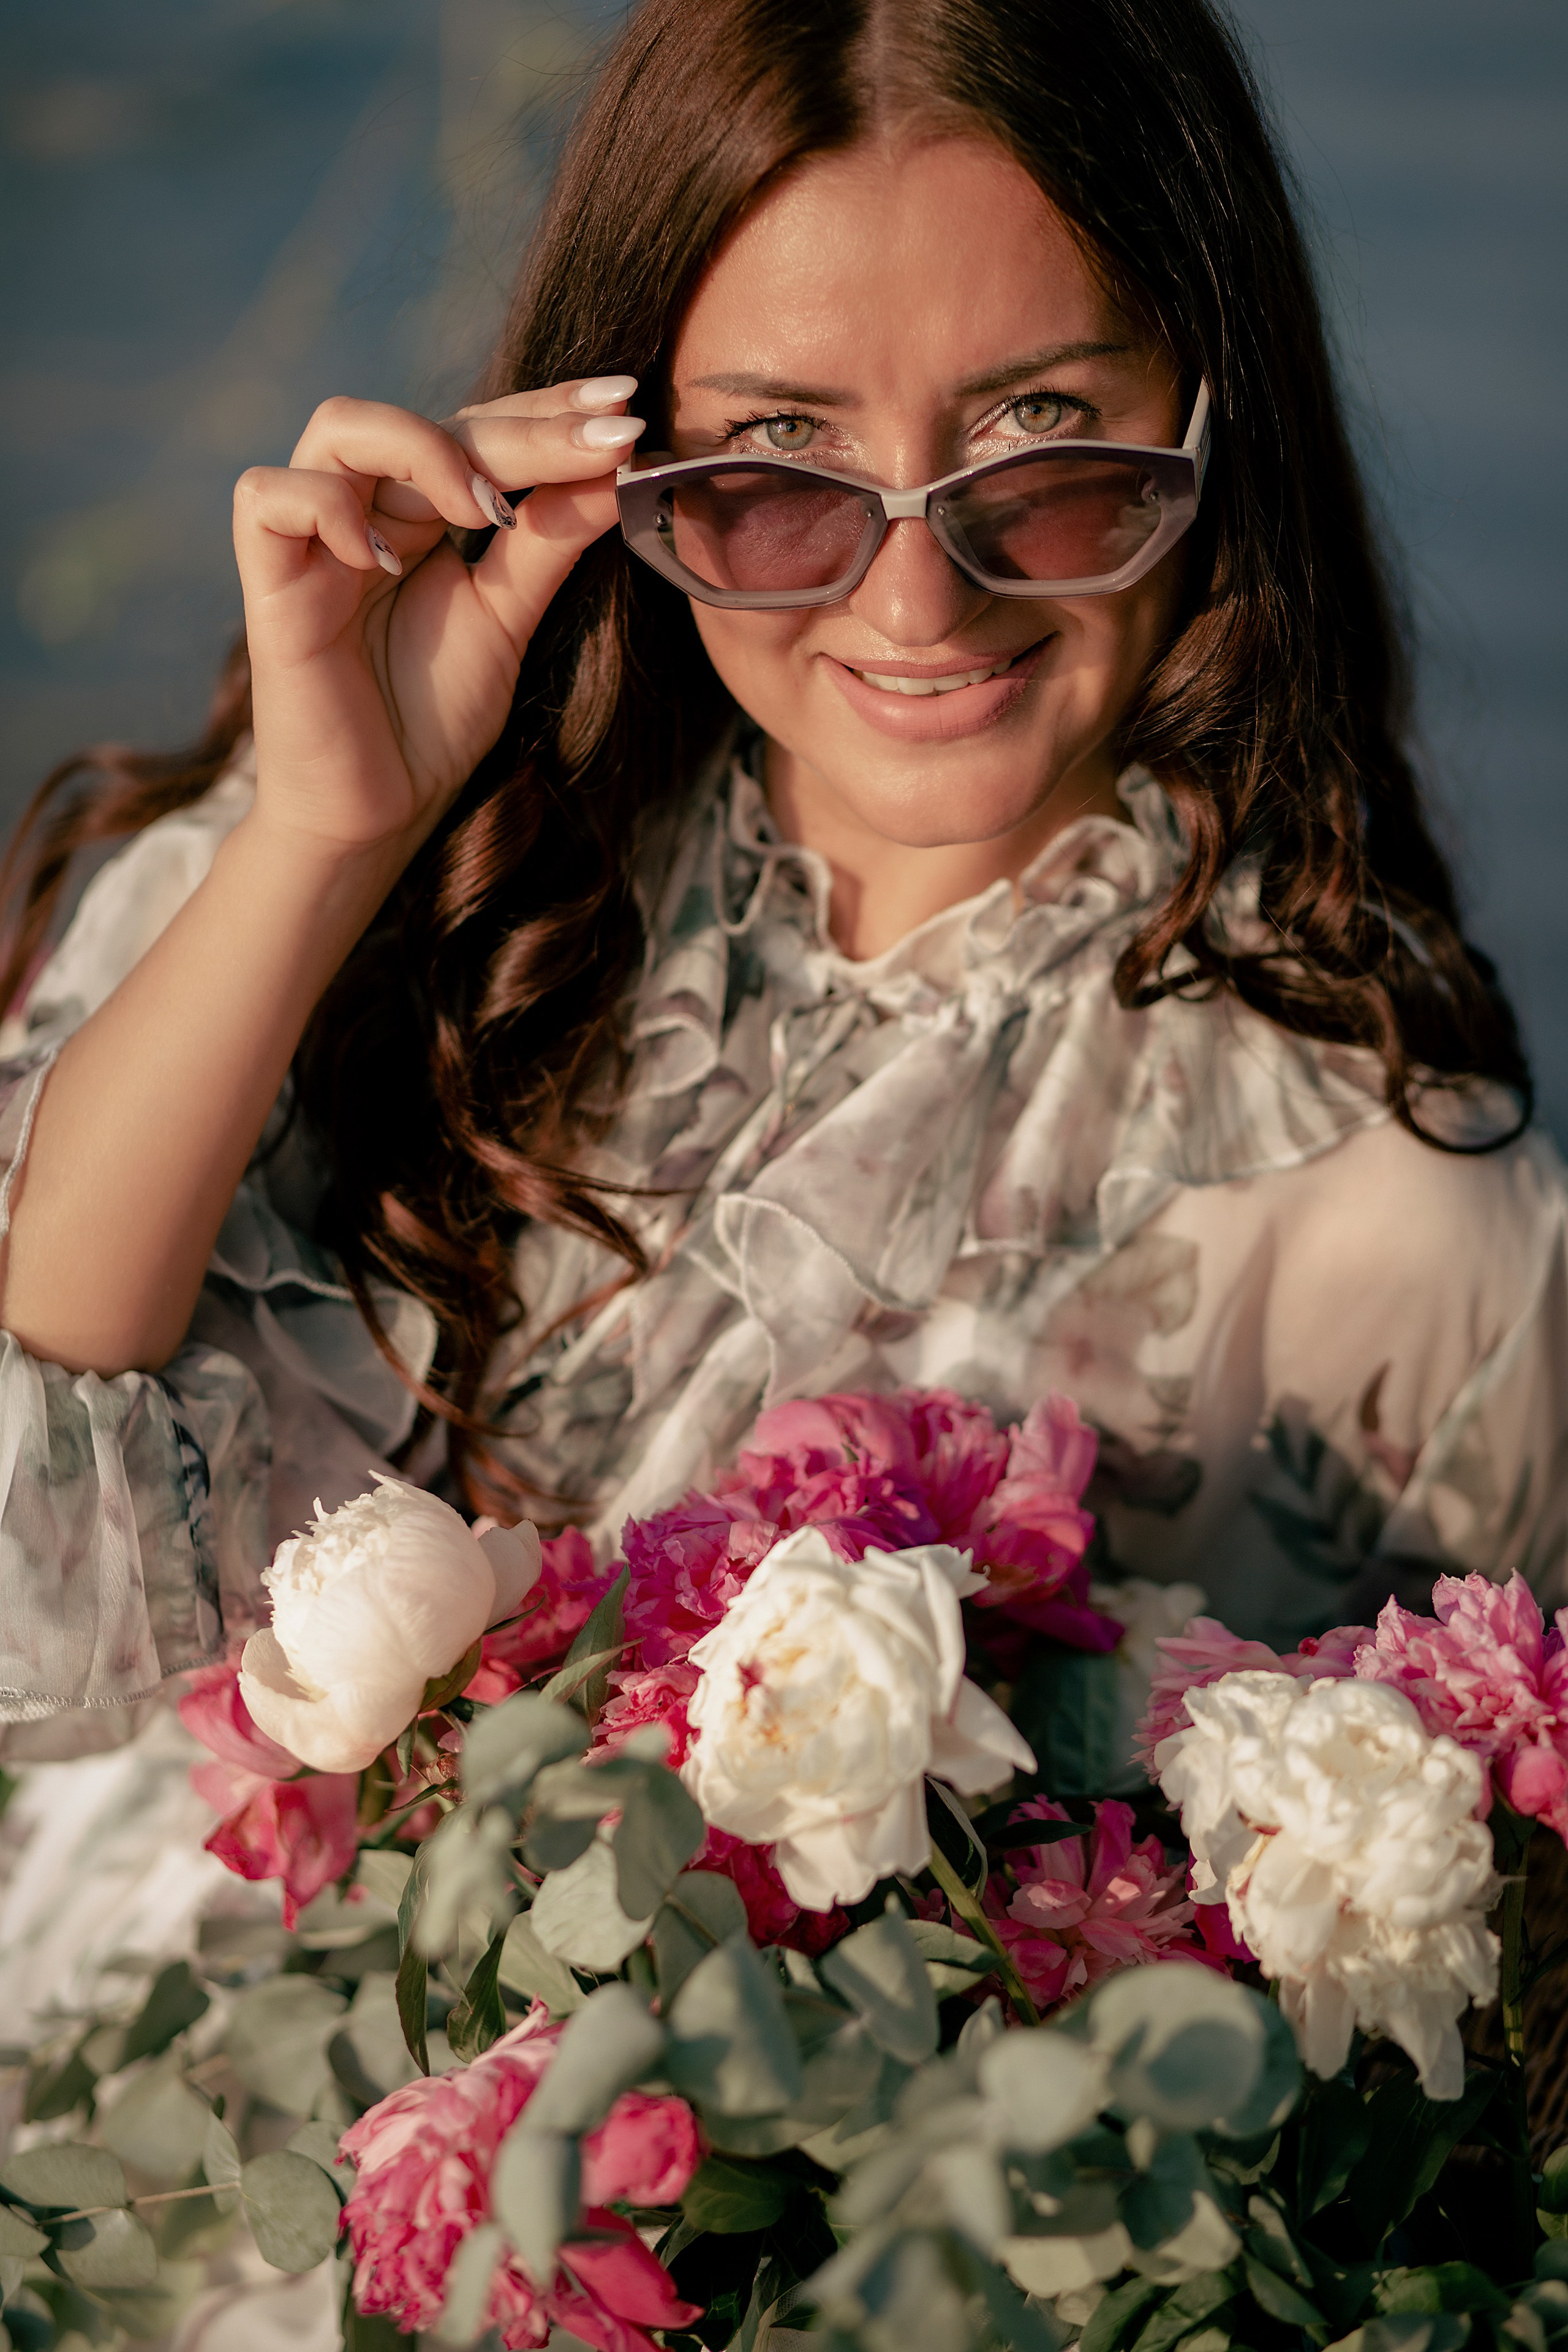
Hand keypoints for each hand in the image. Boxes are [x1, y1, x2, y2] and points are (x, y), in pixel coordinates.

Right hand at [232, 377, 643, 858]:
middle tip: (604, 437)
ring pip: (340, 427)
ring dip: (422, 449)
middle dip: (523, 428)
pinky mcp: (268, 583)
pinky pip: (267, 497)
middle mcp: (364, 510)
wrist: (379, 814)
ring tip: (485, 512)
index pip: (479, 428)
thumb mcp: (508, 619)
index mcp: (420, 515)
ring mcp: (311, 541)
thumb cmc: (433, 721)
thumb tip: (618, 467)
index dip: (546, 411)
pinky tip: (383, 557)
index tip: (624, 406)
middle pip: (430, 421)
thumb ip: (549, 542)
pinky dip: (324, 507)